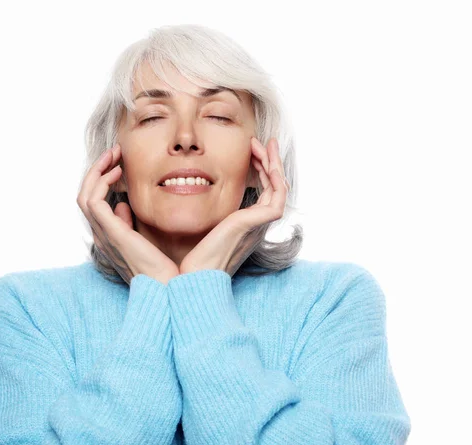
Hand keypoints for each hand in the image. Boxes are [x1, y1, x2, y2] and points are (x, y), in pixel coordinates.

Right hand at [77, 143, 179, 285]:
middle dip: (97, 170)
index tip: (119, 163)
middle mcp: (101, 235)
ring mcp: (104, 234)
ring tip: (114, 155)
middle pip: (85, 195)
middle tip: (114, 152)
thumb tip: (123, 206)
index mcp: (108, 235)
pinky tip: (118, 172)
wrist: (166, 286)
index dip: (102, 180)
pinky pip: (94, 201)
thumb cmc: (161, 266)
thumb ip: (129, 223)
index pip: (94, 202)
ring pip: (85, 195)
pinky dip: (102, 183)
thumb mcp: (143, 239)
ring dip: (97, 171)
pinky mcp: (111, 233)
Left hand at [179, 136, 288, 275]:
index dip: (261, 170)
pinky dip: (275, 177)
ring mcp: (259, 224)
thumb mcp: (203, 226)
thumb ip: (209, 212)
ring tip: (263, 145)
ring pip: (279, 188)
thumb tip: (191, 192)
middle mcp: (257, 224)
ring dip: (273, 164)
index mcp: (248, 225)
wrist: (196, 274)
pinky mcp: (257, 223)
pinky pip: (278, 196)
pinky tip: (263, 161)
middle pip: (275, 187)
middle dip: (270, 163)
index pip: (264, 192)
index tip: (252, 151)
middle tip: (263, 143)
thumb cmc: (195, 255)